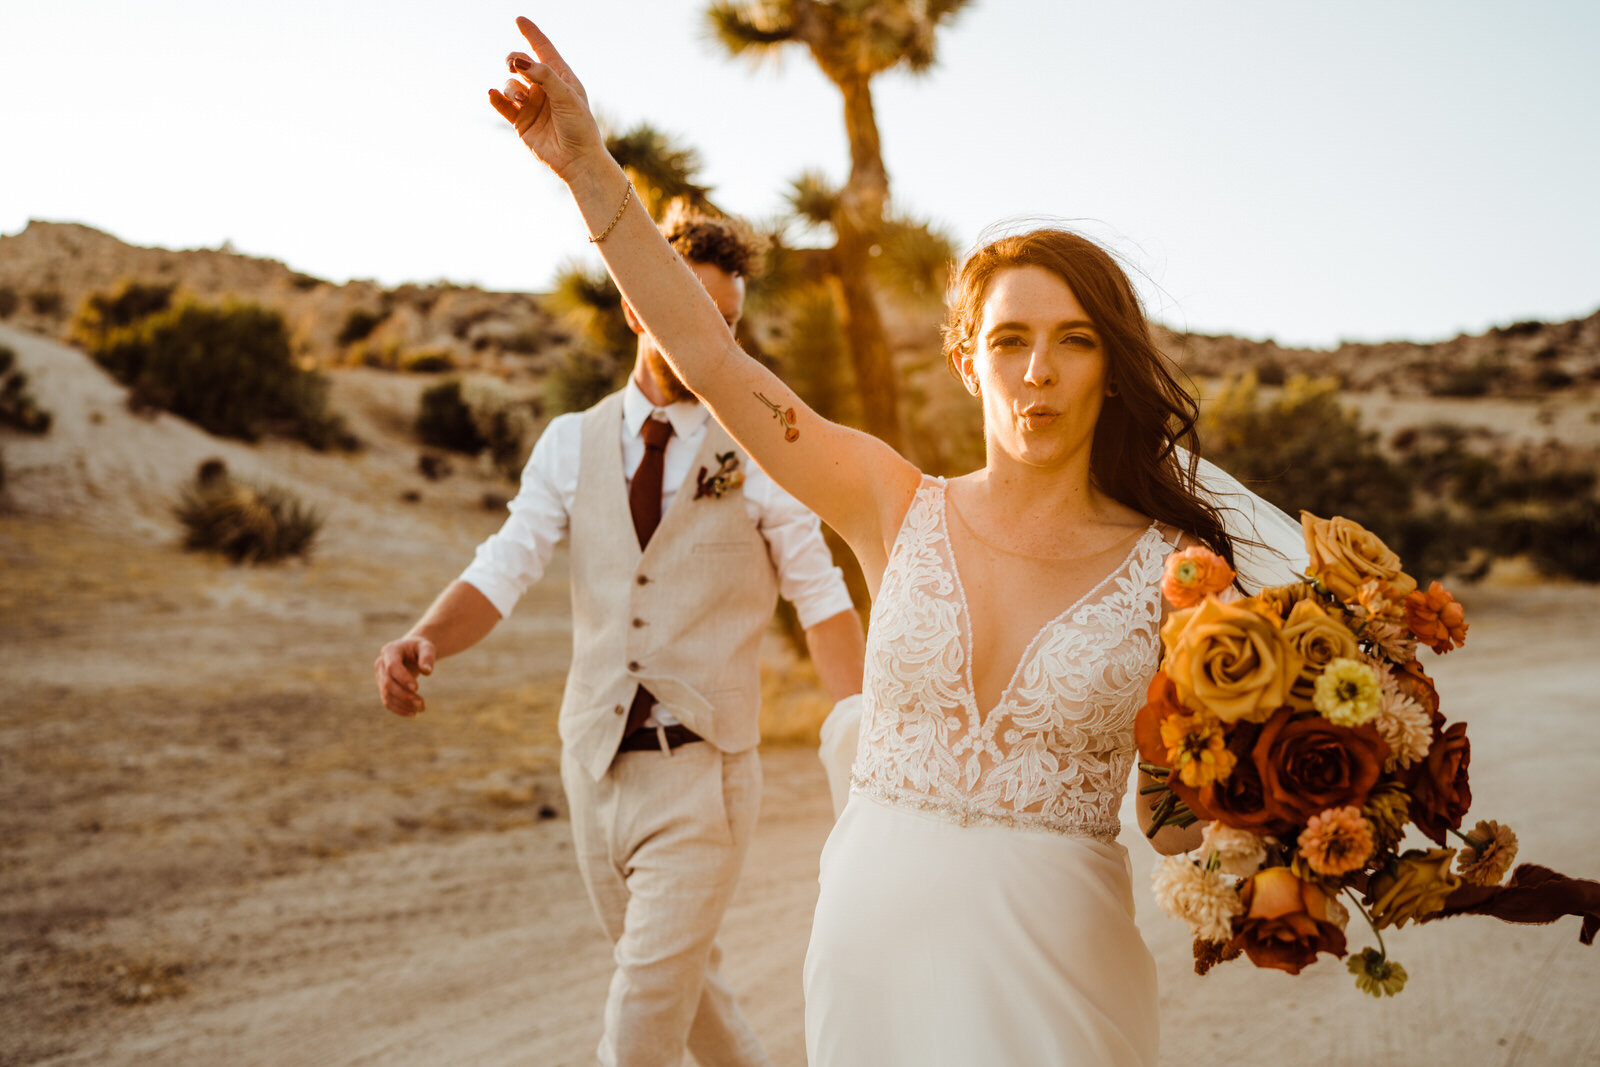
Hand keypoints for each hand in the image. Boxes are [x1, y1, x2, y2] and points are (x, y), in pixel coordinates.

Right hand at [374, 636, 435, 716]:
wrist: (412, 651)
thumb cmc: (420, 648)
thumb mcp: (427, 647)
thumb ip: (427, 657)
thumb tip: (427, 671)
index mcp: (390, 650)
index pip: (392, 667)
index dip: (403, 678)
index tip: (417, 688)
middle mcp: (381, 663)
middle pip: (388, 683)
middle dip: (404, 695)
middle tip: (421, 703)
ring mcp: (380, 676)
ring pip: (387, 695)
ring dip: (403, 705)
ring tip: (421, 709)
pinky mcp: (383, 687)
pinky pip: (387, 701)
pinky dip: (399, 709)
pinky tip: (412, 713)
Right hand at [489, 17, 603, 181]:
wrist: (577, 160)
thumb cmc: (579, 127)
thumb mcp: (566, 96)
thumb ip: (544, 76)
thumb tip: (519, 61)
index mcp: (560, 78)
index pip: (543, 50)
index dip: (531, 34)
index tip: (519, 20)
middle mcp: (544, 89)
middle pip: (521, 64)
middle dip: (513, 60)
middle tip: (513, 65)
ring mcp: (531, 105)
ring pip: (511, 84)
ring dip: (511, 88)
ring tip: (521, 99)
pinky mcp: (521, 121)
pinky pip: (503, 105)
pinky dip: (496, 98)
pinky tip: (493, 95)